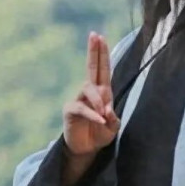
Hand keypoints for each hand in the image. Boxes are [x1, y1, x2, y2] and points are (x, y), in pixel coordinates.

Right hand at [62, 32, 119, 157]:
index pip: (103, 69)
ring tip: (104, 112)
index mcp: (102, 92)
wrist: (86, 150)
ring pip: (88, 88)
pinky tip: (100, 120)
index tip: (100, 37)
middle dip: (94, 52)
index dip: (102, 54)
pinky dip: (92, 113)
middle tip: (94, 36)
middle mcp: (90, 92)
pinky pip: (81, 107)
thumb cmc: (100, 135)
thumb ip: (113, 118)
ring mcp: (78, 100)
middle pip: (92, 68)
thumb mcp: (112, 127)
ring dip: (98, 99)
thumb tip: (108, 110)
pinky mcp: (71, 110)